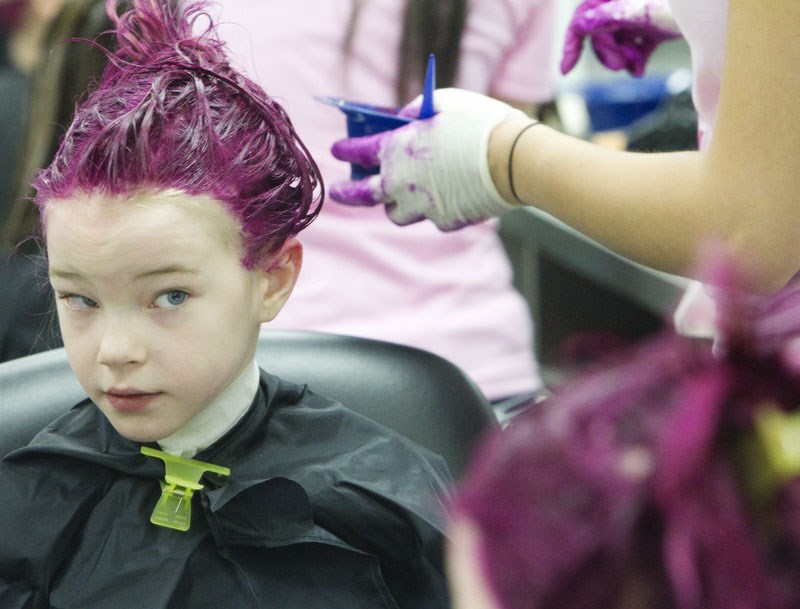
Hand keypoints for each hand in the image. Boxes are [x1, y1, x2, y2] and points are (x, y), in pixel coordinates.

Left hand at [328, 88, 523, 230]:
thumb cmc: (480, 123)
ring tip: (399, 196)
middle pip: (364, 194)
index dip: (345, 150)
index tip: (337, 150)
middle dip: (347, 193)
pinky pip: (433, 217)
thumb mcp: (444, 101)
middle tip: (339, 192)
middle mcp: (401, 182)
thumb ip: (417, 109)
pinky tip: (446, 196)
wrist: (514, 160)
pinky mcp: (446, 221)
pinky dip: (434, 207)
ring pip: (397, 213)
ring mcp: (423, 206)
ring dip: (394, 204)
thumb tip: (404, 117)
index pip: (359, 151)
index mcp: (396, 149)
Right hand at [560, 0, 681, 76]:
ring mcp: (643, 15)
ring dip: (623, 58)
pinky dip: (635, 59)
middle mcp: (627, 4)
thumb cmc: (683, 5)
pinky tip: (640, 70)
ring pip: (618, 42)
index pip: (582, 21)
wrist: (719, 7)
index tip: (567, 71)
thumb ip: (609, 16)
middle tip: (622, 66)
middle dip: (607, 54)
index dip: (571, 45)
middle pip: (600, 35)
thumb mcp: (642, 12)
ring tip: (636, 67)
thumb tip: (580, 25)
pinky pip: (637, 45)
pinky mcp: (658, 26)